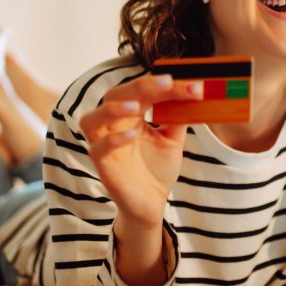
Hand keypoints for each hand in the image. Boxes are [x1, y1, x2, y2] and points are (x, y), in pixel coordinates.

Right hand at [78, 73, 201, 227]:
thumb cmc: (157, 169)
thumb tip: (192, 92)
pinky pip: (99, 148)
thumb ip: (178, 117)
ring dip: (113, 109)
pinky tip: (132, 136)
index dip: (165, 86)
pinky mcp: (102, 164)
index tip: (193, 87)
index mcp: (130, 115)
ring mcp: (104, 143)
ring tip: (136, 106)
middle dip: (140, 86)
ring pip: (92, 118)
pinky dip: (113, 139)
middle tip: (167, 83)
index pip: (143, 92)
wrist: (153, 202)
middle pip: (115, 95)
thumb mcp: (173, 139)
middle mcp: (114, 125)